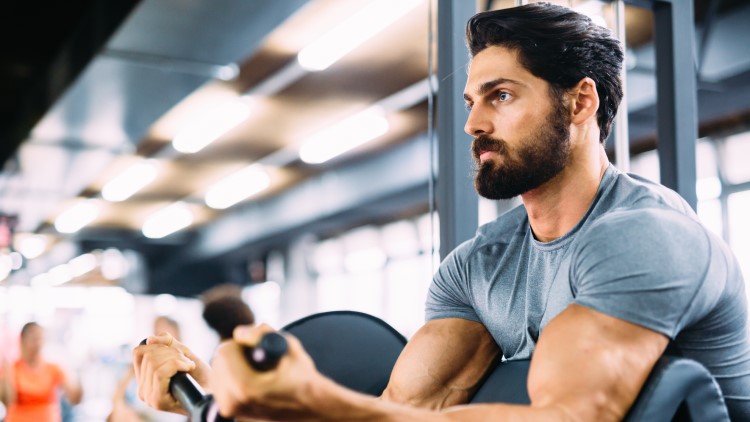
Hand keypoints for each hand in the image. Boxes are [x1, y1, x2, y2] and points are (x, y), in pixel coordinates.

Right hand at [132, 333, 210, 413]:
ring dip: (177, 358)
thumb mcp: (182, 354)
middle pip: (148, 356)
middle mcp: (142, 389)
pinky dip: (178, 365)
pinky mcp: (157, 401)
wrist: (212, 394)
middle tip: (186, 360)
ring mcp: (148, 396)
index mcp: (144, 378)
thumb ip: (167, 344)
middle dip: (171, 352)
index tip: (175, 351)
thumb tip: (149, 339)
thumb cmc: (199, 377)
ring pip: (154, 363)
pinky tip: (189, 368)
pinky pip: (160, 373)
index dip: (157, 345)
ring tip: (189, 365)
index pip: (138, 352)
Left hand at [209, 324, 327, 420]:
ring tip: (257, 371)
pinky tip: (250, 379)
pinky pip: (220, 386)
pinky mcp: (229, 414)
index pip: (224, 352)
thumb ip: (262, 334)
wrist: (310, 409)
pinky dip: (231, 377)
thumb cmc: (302, 379)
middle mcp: (232, 402)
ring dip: (232, 365)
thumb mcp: (290, 349)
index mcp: (245, 387)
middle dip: (235, 354)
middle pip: (218, 362)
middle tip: (257, 358)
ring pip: (217, 373)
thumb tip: (239, 332)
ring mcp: (230, 411)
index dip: (241, 343)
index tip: (257, 347)